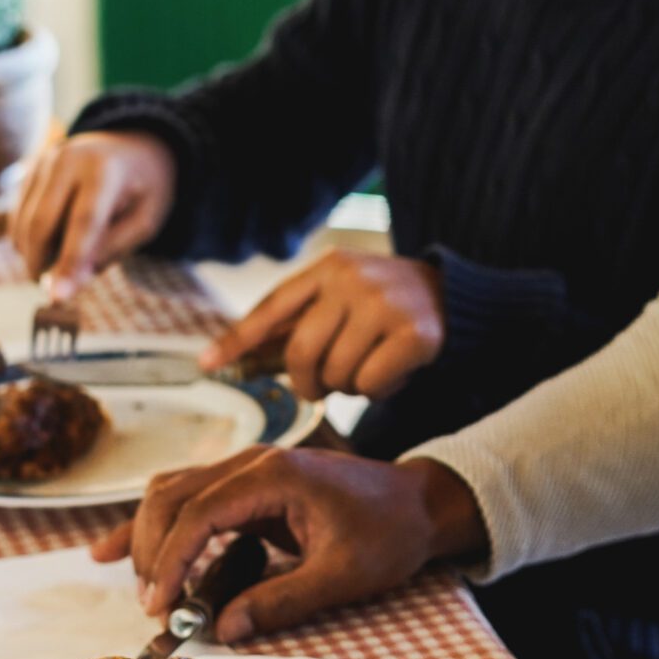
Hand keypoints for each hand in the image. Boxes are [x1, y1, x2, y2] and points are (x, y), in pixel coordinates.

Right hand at [8, 131, 177, 299]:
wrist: (130, 145)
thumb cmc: (142, 189)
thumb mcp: (146, 220)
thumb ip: (112, 249)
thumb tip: (71, 282)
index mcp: (105, 170)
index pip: (83, 222)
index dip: (69, 262)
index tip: (57, 298)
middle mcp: (67, 159)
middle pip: (41, 224)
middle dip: (40, 265)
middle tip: (53, 292)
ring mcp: (42, 162)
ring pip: (24, 223)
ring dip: (36, 254)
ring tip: (64, 260)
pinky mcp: (29, 170)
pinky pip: (19, 216)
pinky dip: (30, 239)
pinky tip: (55, 240)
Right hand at [90, 448, 486, 640]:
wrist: (419, 504)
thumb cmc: (388, 534)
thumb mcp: (342, 576)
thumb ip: (281, 601)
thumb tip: (222, 628)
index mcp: (274, 475)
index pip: (200, 513)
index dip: (170, 560)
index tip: (158, 606)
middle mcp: (252, 461)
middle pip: (172, 495)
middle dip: (151, 550)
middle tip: (153, 607)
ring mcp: (246, 469)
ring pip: (171, 491)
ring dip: (147, 537)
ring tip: (144, 589)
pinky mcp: (246, 485)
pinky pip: (187, 498)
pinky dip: (155, 526)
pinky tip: (114, 552)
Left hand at [202, 249, 444, 400]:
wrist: (452, 296)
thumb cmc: (381, 306)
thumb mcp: (339, 297)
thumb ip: (297, 321)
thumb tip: (232, 356)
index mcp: (326, 268)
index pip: (271, 308)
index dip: (237, 340)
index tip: (206, 365)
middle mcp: (352, 280)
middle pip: (301, 352)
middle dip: (305, 382)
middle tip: (318, 390)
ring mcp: (384, 305)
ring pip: (337, 373)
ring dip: (347, 386)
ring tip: (366, 370)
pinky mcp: (414, 333)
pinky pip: (372, 383)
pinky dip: (377, 390)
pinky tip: (391, 374)